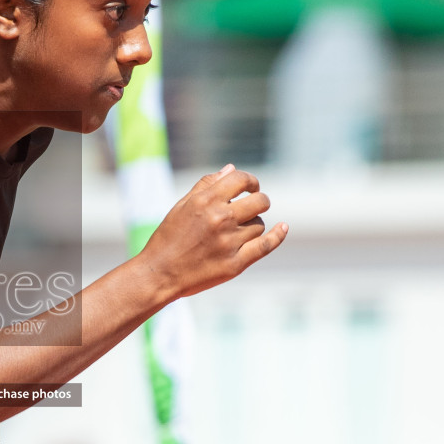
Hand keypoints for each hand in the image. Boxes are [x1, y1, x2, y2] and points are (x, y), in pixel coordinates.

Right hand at [138, 164, 287, 300]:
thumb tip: (232, 169)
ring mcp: (229, 242)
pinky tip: (283, 227)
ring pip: (259, 224)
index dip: (251, 181)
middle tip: (252, 206)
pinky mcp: (236, 264)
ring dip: (253, 224)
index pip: (241, 180)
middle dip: (259, 200)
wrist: (159, 274)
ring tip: (236, 232)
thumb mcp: (182, 206)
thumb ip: (207, 185)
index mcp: (205, 201)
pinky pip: (266, 245)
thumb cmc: (168, 238)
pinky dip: (277, 235)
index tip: (251, 187)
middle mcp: (220, 219)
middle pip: (259, 201)